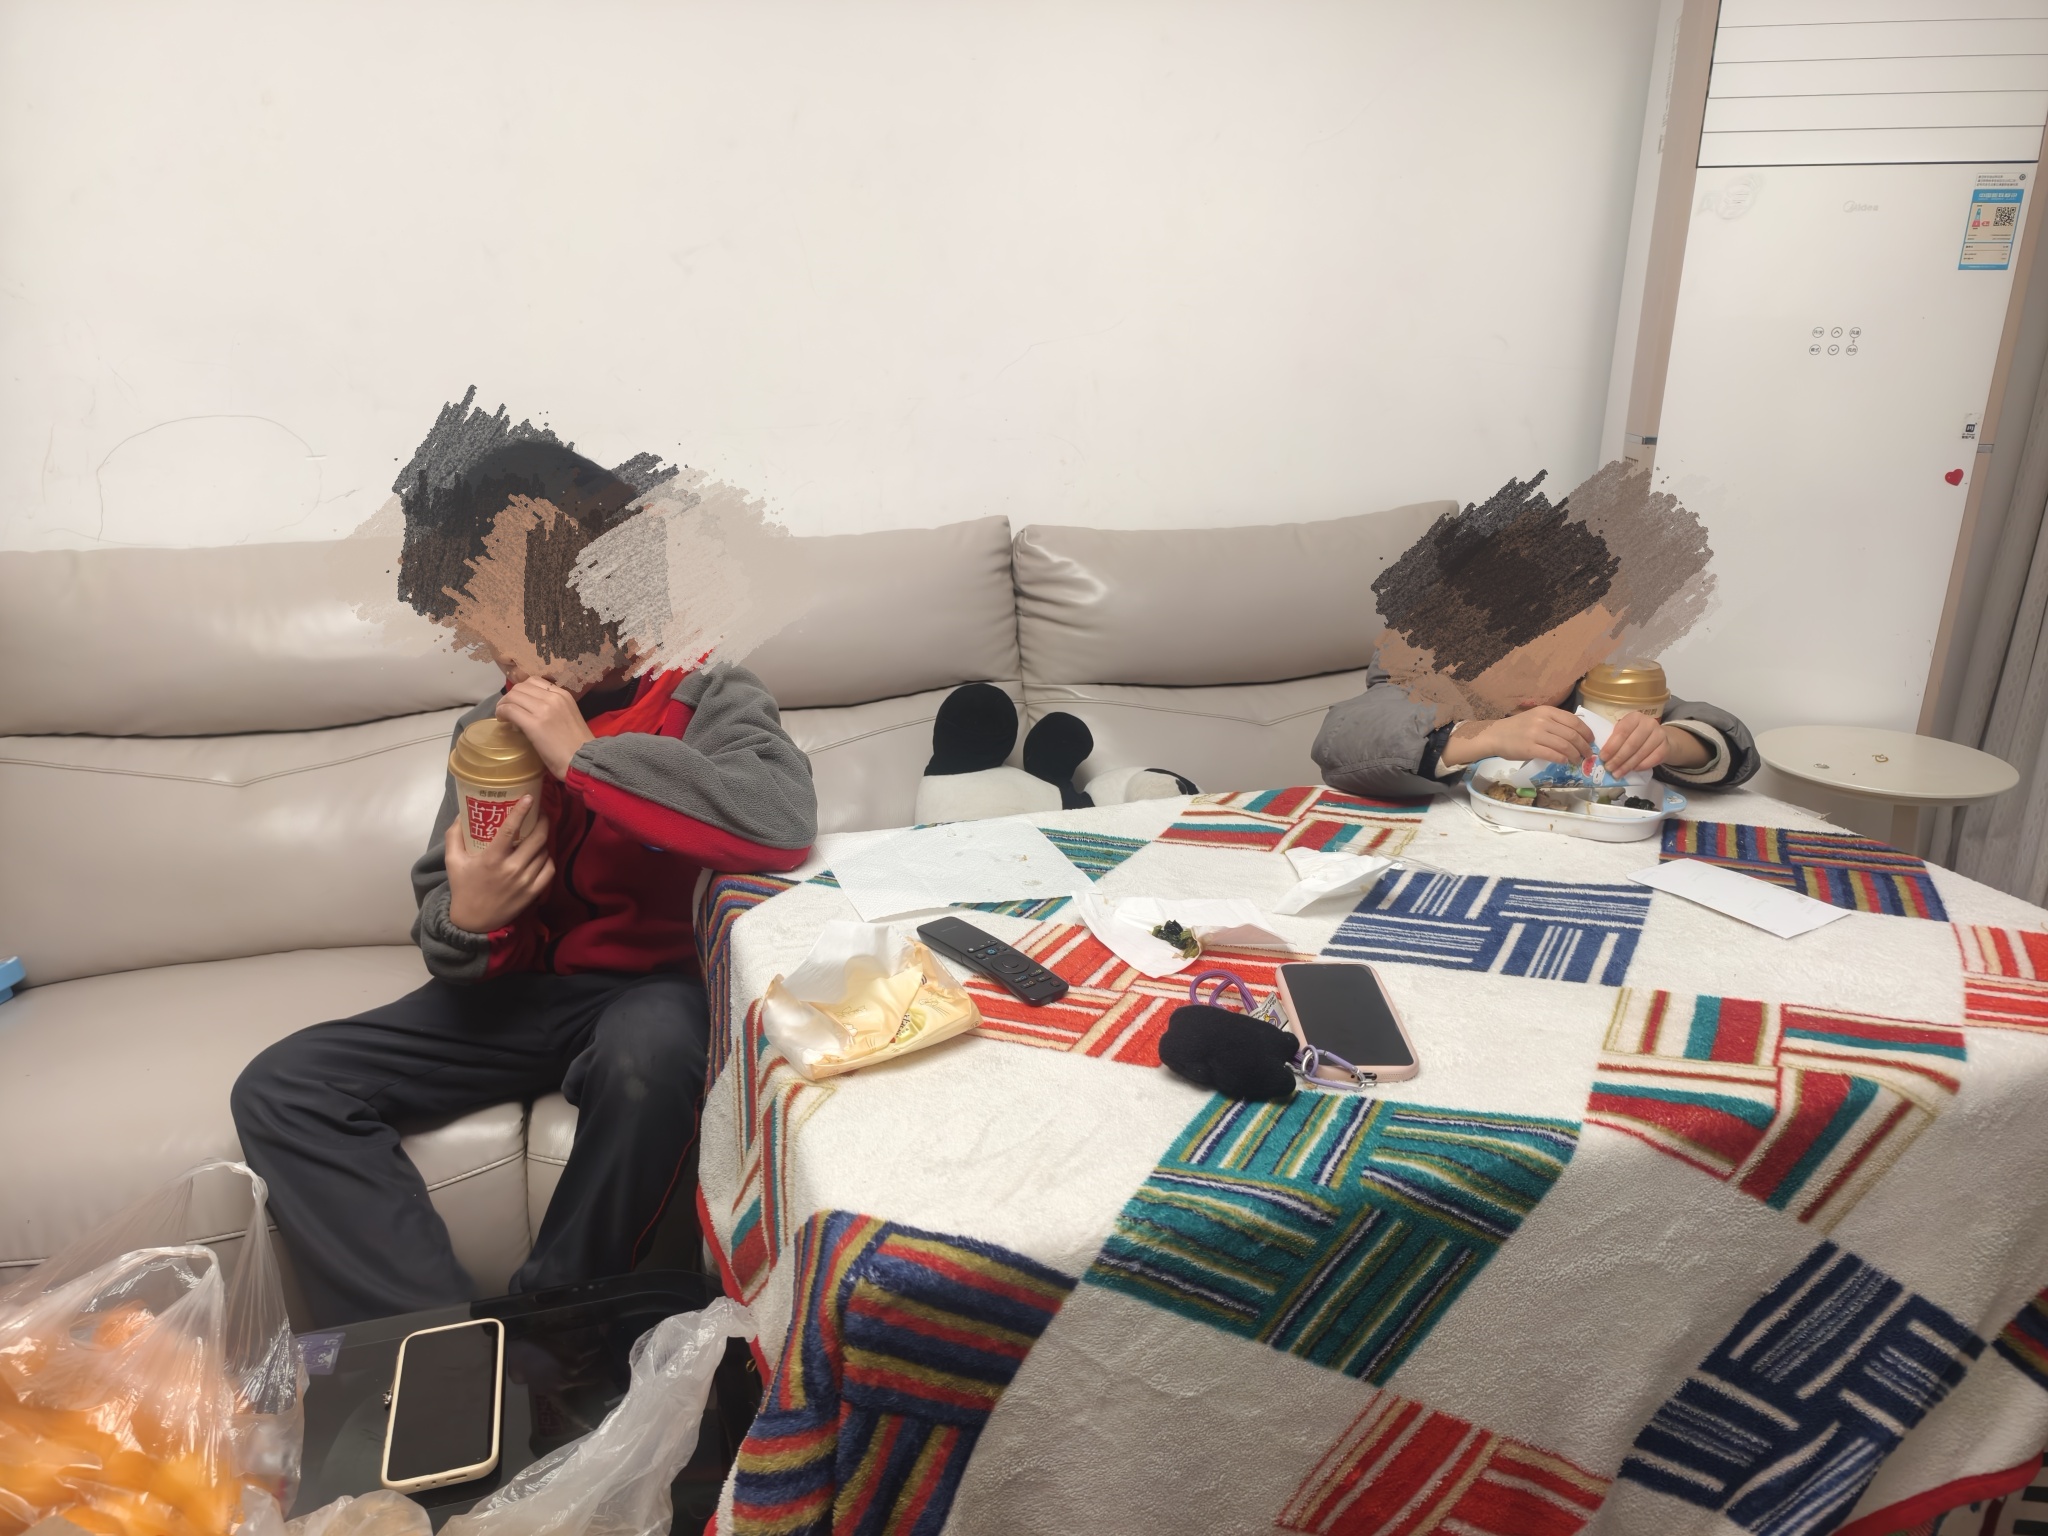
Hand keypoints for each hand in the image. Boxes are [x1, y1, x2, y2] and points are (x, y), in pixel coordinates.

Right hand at [446, 797, 553, 932]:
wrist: (473, 922)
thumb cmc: (463, 888)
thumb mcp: (452, 861)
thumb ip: (454, 836)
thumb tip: (462, 814)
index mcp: (491, 859)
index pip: (511, 829)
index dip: (522, 811)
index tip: (531, 798)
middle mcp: (511, 869)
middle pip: (537, 838)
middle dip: (543, 821)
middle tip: (540, 813)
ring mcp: (525, 881)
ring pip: (544, 852)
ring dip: (544, 840)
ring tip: (539, 833)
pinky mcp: (533, 893)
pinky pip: (549, 870)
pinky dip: (548, 859)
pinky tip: (542, 854)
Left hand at [496, 678, 594, 779]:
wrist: (583, 760)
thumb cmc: (577, 745)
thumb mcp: (568, 716)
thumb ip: (553, 708)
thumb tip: (531, 710)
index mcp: (563, 695)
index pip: (534, 681)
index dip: (522, 691)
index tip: (518, 702)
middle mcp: (553, 697)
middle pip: (521, 687)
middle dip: (510, 697)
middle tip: (506, 709)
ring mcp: (544, 709)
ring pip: (513, 696)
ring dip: (503, 704)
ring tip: (503, 715)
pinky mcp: (534, 724)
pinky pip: (510, 710)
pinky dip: (502, 712)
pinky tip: (502, 720)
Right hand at [1442, 706, 1593, 767]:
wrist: (1495, 735)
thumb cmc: (1518, 728)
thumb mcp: (1537, 718)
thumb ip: (1555, 723)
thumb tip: (1577, 735)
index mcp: (1547, 711)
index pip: (1574, 721)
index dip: (1587, 732)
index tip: (1591, 741)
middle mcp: (1543, 721)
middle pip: (1572, 734)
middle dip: (1584, 746)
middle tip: (1588, 754)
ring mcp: (1536, 734)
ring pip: (1565, 745)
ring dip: (1575, 755)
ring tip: (1578, 760)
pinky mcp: (1530, 748)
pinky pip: (1552, 754)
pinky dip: (1562, 759)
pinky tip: (1565, 762)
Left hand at [1600, 712, 1678, 774]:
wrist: (1658, 738)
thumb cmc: (1635, 735)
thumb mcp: (1625, 731)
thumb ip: (1615, 740)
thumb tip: (1602, 756)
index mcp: (1635, 717)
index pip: (1622, 732)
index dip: (1611, 746)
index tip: (1603, 757)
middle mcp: (1649, 723)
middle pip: (1631, 744)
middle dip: (1618, 758)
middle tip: (1609, 768)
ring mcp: (1660, 734)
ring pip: (1641, 753)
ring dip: (1627, 765)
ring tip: (1617, 773)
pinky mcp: (1666, 746)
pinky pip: (1653, 759)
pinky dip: (1641, 766)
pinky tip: (1633, 770)